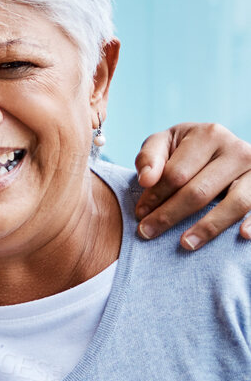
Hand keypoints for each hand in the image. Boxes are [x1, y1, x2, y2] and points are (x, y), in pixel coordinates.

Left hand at [134, 123, 250, 247]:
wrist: (220, 148)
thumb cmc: (186, 149)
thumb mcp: (164, 143)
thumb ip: (150, 157)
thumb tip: (146, 179)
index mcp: (209, 136)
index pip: (176, 174)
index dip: (154, 196)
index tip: (139, 213)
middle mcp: (237, 150)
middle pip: (200, 191)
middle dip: (170, 215)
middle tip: (147, 232)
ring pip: (235, 203)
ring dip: (208, 227)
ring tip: (185, 244)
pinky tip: (241, 236)